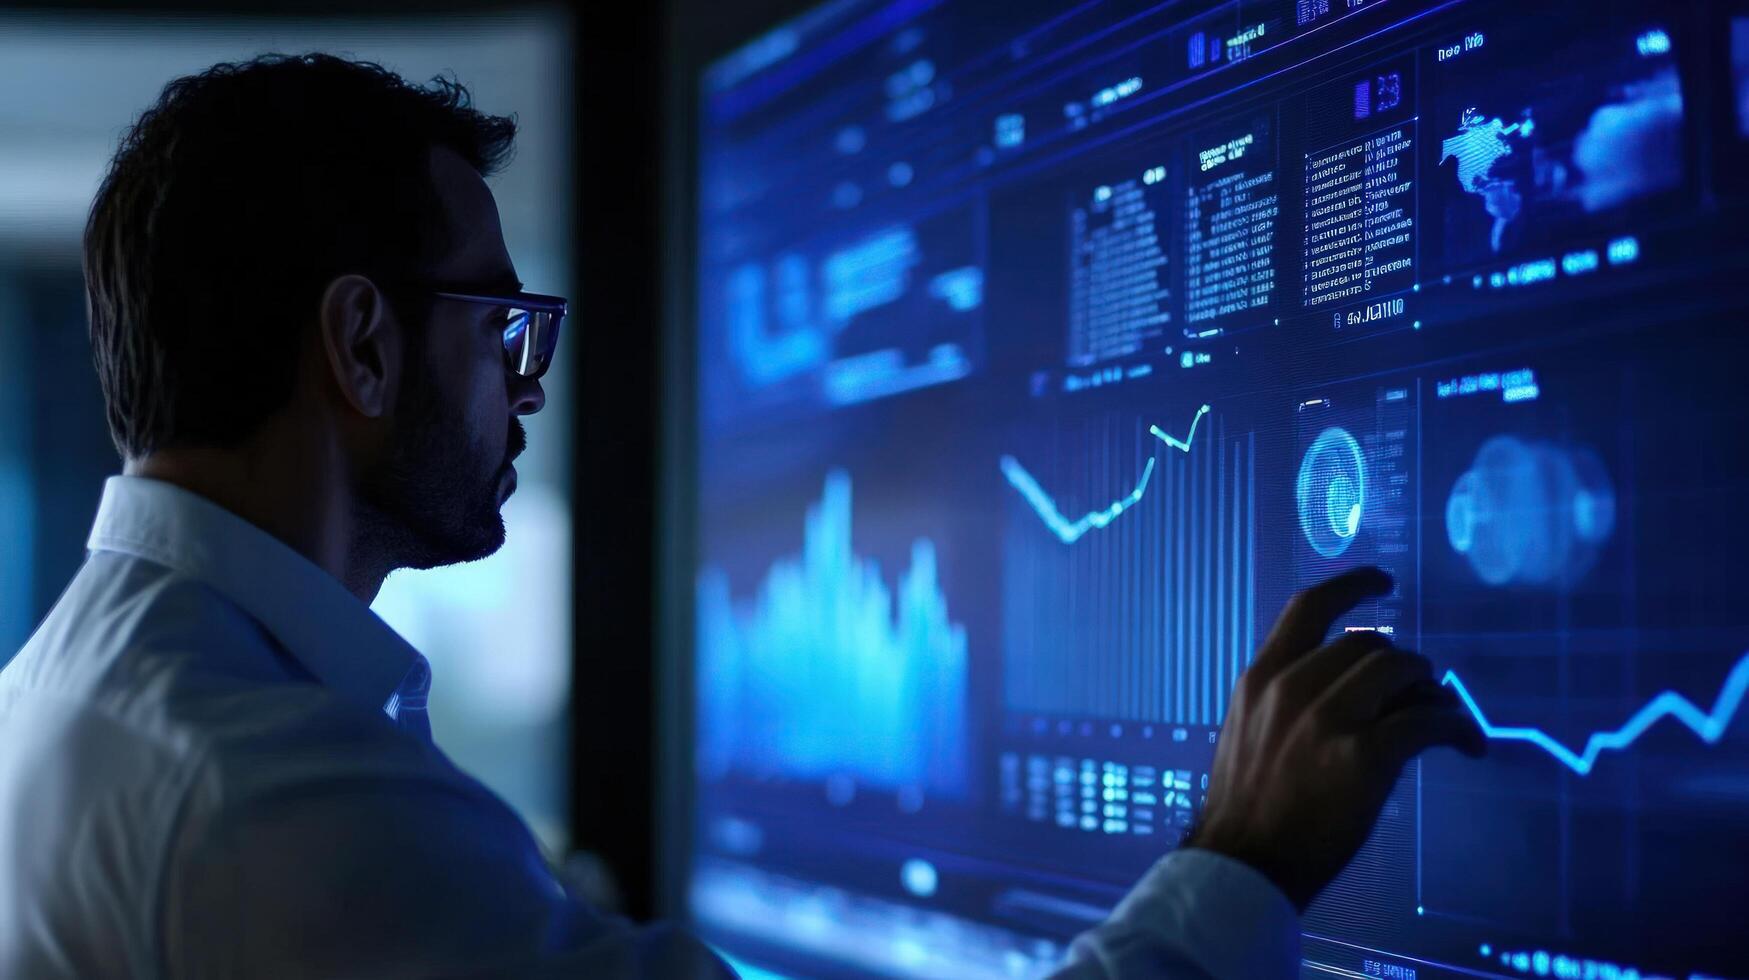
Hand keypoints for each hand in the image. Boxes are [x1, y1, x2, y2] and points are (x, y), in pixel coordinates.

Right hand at [1187, 567, 1484, 910]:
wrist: (1242, 863)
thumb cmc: (1247, 807)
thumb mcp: (1249, 733)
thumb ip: (1288, 701)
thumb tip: (1348, 686)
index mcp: (1261, 678)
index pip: (1309, 608)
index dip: (1352, 585)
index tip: (1382, 581)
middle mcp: (1293, 687)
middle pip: (1370, 644)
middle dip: (1404, 664)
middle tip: (1420, 691)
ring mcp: (1328, 720)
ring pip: (1403, 670)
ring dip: (1432, 689)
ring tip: (1444, 715)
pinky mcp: (1363, 756)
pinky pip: (1429, 721)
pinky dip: (1458, 728)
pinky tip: (1467, 745)